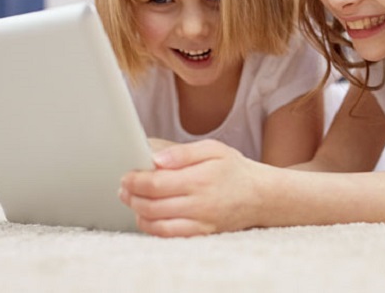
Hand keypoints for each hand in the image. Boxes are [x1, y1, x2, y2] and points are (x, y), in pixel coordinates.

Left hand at [119, 140, 266, 236]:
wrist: (260, 196)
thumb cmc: (234, 169)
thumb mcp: (213, 149)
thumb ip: (183, 152)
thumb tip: (156, 159)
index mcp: (200, 178)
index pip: (156, 183)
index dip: (135, 180)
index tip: (126, 175)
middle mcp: (200, 203)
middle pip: (152, 204)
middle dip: (131, 196)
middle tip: (123, 187)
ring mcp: (201, 221)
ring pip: (157, 223)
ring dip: (138, 212)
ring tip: (131, 200)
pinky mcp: (202, 233)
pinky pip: (170, 235)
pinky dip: (152, 228)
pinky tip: (146, 216)